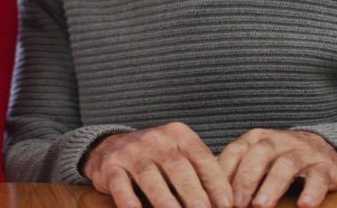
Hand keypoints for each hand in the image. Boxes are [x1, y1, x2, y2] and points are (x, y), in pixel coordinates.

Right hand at [82, 122, 231, 207]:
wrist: (110, 146)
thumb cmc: (156, 158)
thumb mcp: (179, 156)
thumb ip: (199, 173)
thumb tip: (225, 203)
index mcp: (179, 135)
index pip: (202, 158)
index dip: (215, 182)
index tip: (226, 204)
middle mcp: (156, 139)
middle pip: (177, 166)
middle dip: (193, 191)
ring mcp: (132, 151)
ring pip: (149, 175)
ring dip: (164, 198)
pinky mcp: (111, 165)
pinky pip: (119, 183)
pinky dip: (127, 198)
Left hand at [218, 129, 336, 207]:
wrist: (326, 146)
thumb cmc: (281, 157)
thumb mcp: (257, 158)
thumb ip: (237, 171)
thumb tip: (210, 193)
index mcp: (256, 139)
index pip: (235, 151)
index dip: (224, 172)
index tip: (214, 194)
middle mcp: (277, 141)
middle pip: (258, 155)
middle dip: (245, 180)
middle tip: (237, 204)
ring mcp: (302, 152)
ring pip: (286, 165)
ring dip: (272, 185)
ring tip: (261, 206)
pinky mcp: (325, 165)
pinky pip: (318, 176)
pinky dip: (312, 190)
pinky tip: (305, 205)